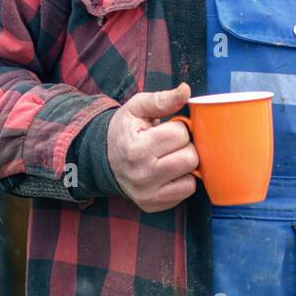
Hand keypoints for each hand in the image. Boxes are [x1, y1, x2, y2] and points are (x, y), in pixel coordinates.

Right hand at [105, 82, 198, 212]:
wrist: (103, 159)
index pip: (181, 134)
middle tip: (171, 144)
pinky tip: (168, 172)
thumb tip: (185, 90)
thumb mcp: (137, 108)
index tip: (166, 129)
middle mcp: (142, 175)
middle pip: (190, 157)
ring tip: (170, 157)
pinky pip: (185, 192)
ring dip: (185, 165)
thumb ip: (162, 99)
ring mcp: (147, 194)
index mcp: (137, 148)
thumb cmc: (125, 130)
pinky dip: (182, 181)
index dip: (178, 127)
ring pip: (191, 178)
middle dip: (185, 146)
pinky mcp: (153, 205)